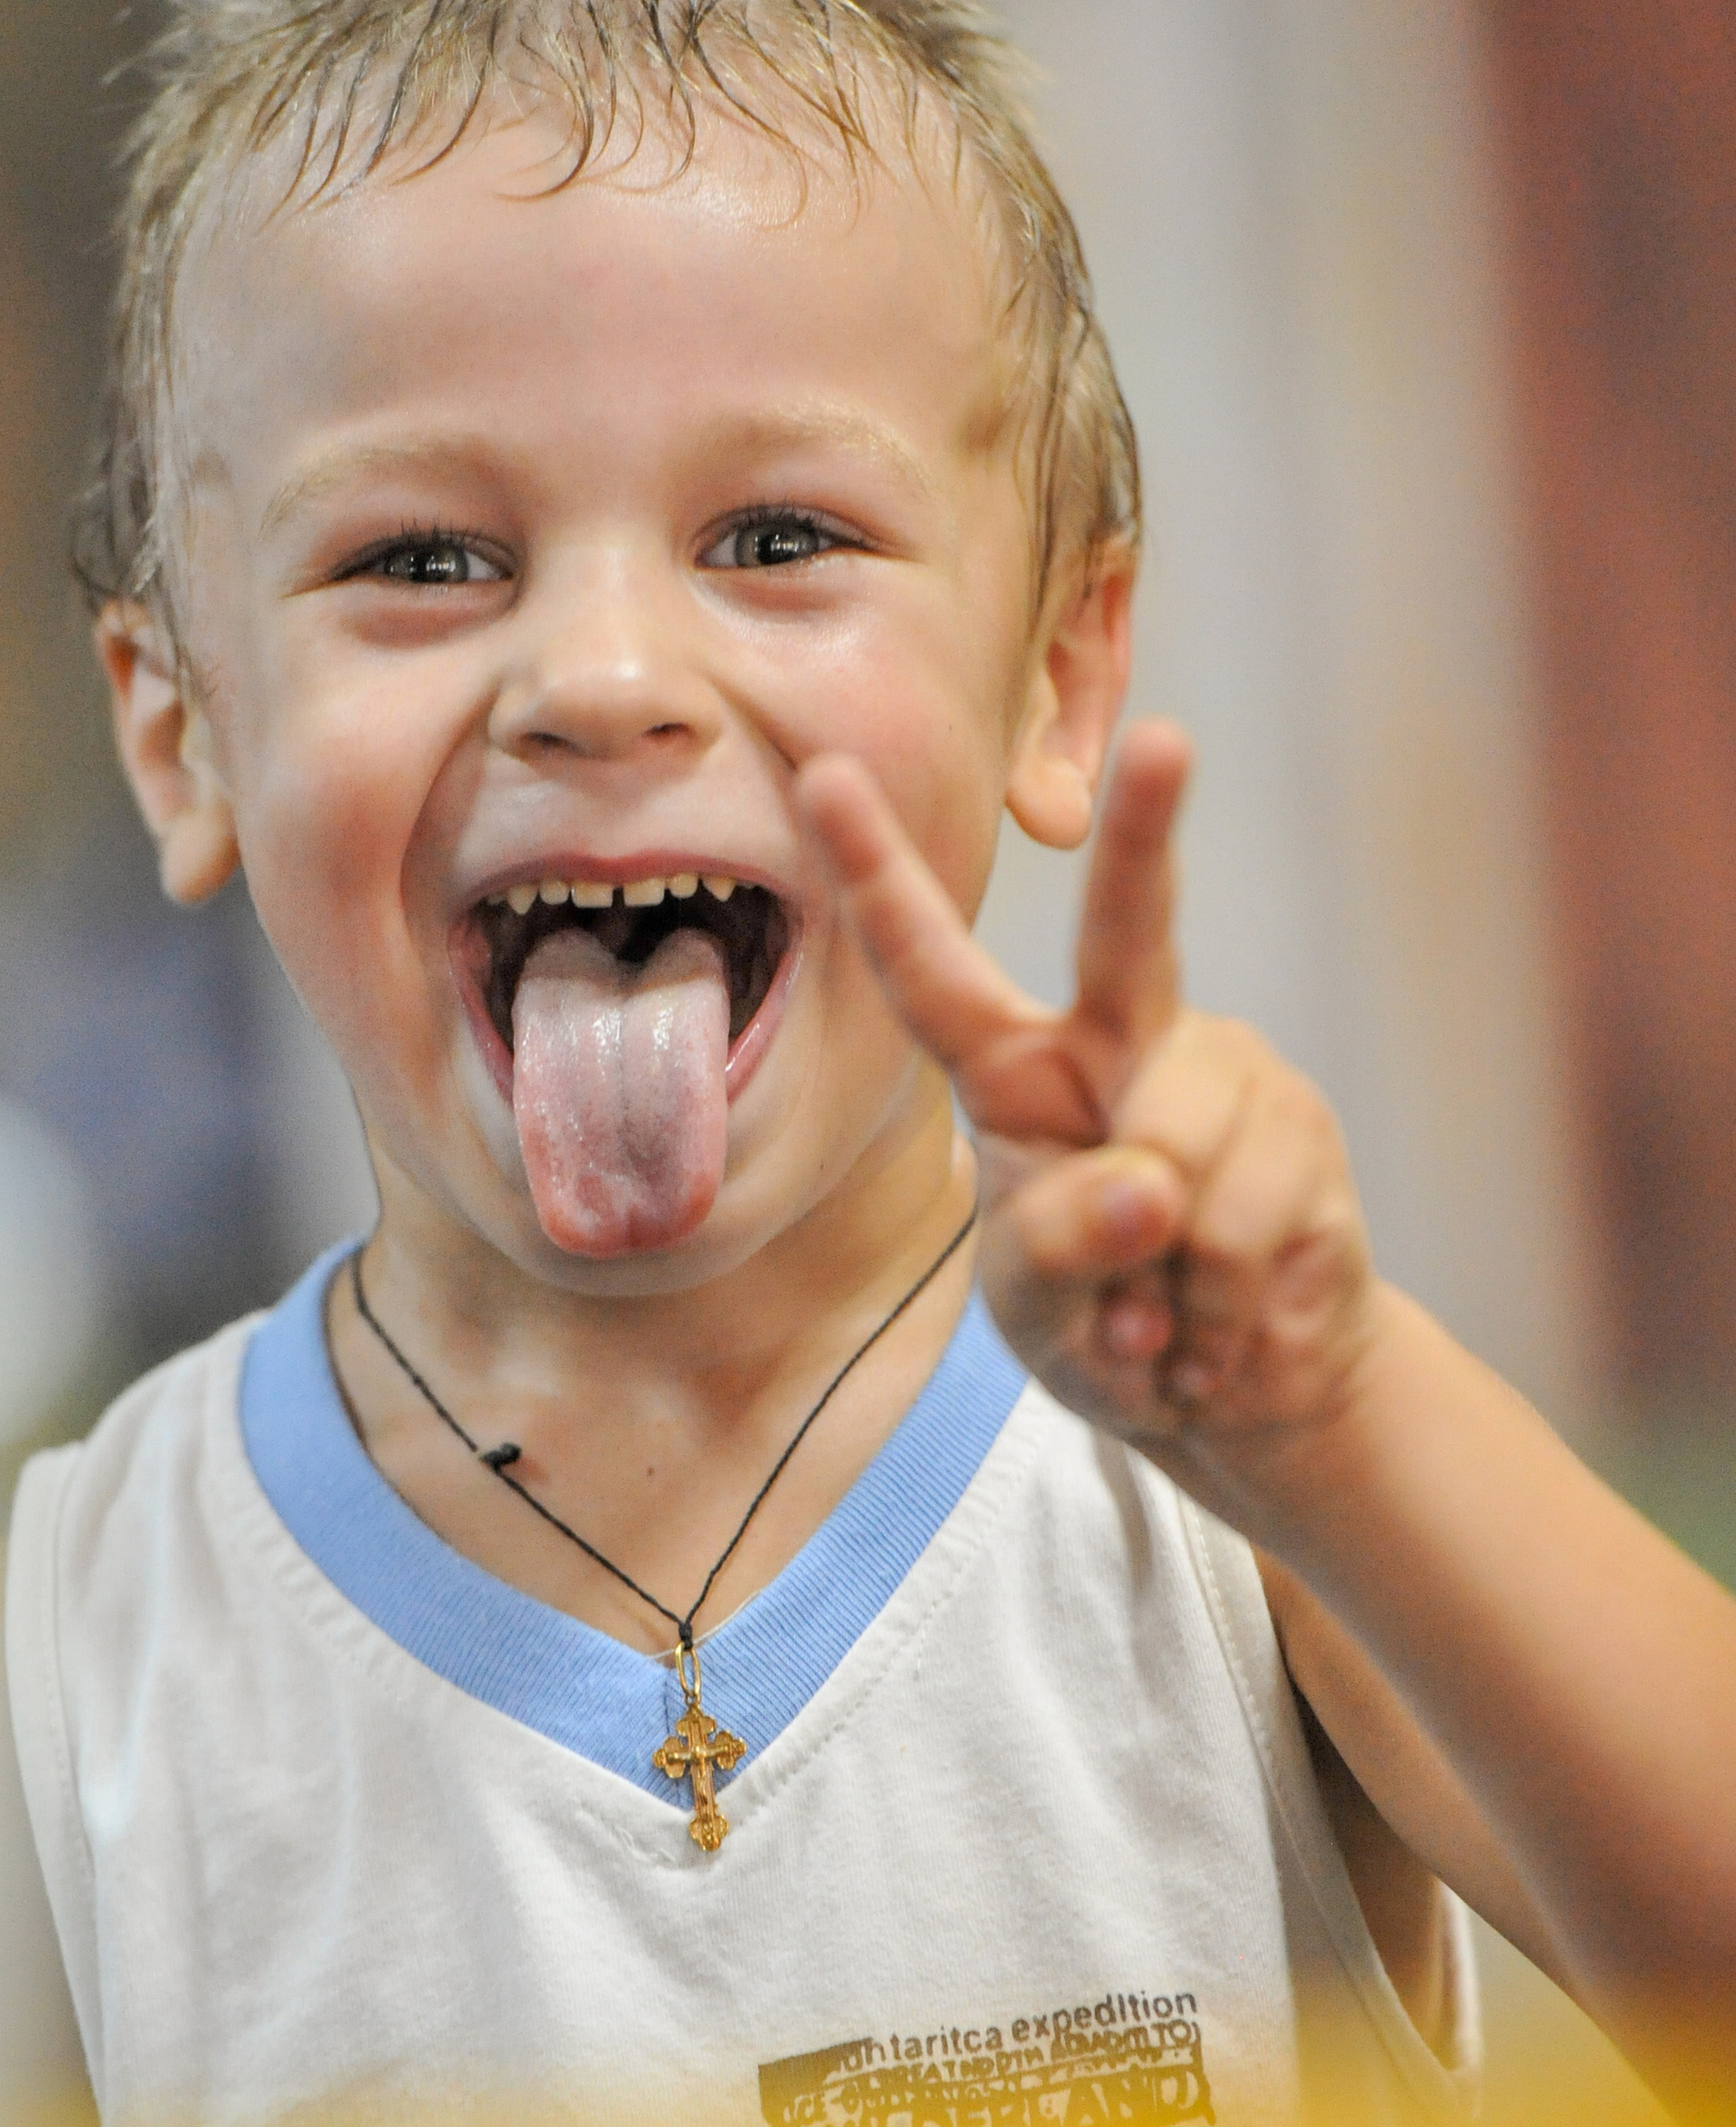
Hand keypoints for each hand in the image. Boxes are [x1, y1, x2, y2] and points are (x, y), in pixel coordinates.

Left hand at [796, 723, 1383, 1511]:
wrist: (1251, 1389)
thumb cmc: (1111, 1327)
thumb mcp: (1042, 1313)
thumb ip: (1059, 1253)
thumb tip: (1147, 1190)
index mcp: (1016, 1070)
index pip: (929, 972)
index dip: (875, 877)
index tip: (824, 777)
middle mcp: (1122, 1040)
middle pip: (1130, 926)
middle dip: (1145, 830)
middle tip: (1162, 737)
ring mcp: (1225, 1075)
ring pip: (1180, 1145)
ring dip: (1164, 1278)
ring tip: (1169, 1318)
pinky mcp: (1303, 1132)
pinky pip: (1245, 1224)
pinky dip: (1222, 1313)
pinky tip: (1224, 1327)